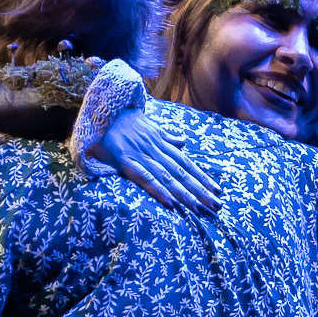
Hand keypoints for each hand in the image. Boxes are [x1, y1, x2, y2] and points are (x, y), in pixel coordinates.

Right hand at [86, 108, 221, 215]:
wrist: (99, 108)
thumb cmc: (122, 119)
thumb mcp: (148, 124)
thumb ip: (165, 135)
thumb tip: (183, 141)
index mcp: (160, 142)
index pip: (186, 162)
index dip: (202, 176)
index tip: (217, 190)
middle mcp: (155, 149)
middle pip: (182, 173)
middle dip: (200, 190)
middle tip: (216, 206)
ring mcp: (141, 155)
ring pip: (168, 177)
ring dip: (184, 193)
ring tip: (200, 208)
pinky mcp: (125, 161)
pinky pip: (144, 178)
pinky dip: (158, 190)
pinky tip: (171, 203)